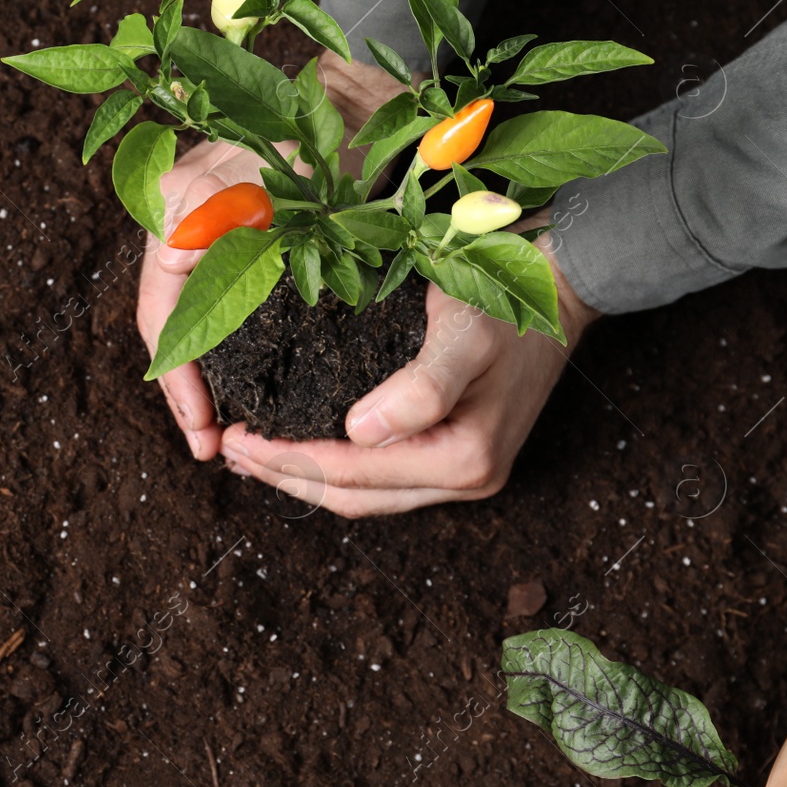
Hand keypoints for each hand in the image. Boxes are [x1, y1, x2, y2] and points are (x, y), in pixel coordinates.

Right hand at [136, 52, 414, 461]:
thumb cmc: (338, 134)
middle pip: (169, 317)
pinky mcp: (239, 240)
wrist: (378, 108)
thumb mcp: (289, 170)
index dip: (177, 372)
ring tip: (222, 433)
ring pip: (192, 315)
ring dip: (203, 374)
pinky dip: (227, 348)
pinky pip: (218, 302)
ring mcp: (209, 228)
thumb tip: (172, 252)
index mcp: (184, 201)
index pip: (163, 304)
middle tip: (211, 446)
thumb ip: (233, 202)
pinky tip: (243, 390)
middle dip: (185, 386)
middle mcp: (185, 215)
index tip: (205, 427)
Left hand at [218, 218, 600, 515]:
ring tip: (254, 454)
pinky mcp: (459, 455)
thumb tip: (359, 434)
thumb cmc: (505, 306)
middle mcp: (466, 480)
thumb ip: (419, 389)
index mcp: (462, 460)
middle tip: (229, 449)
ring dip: (306, 477)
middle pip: (353, 496)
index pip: (351, 474)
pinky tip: (305, 446)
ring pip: (366, 494)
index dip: (287, 461)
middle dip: (285, 475)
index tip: (235, 436)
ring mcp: (464, 474)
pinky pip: (385, 476)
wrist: (558, 290)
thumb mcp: (463, 336)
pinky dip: (338, 466)